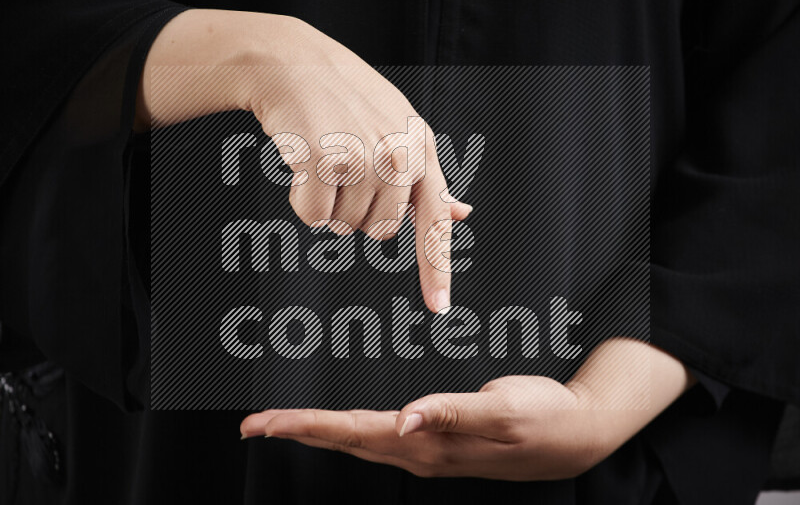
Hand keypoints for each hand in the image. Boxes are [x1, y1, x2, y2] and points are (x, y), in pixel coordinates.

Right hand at [136, 9, 471, 311]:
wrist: (294, 64)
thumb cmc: (346, 100)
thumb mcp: (400, 130)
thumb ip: (428, 178)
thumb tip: (462, 214)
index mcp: (421, 150)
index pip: (433, 222)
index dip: (436, 269)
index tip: (439, 308)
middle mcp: (398, 157)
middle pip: (380, 231)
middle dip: (357, 213)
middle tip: (343, 172)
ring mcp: (363, 159)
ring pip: (344, 227)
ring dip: (328, 203)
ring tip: (324, 160)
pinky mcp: (326, 162)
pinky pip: (314, 217)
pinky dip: (302, 200)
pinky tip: (302, 164)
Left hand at [240, 339, 694, 479]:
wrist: (574, 435)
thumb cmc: (541, 417)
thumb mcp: (503, 410)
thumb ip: (453, 414)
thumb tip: (407, 420)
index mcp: (428, 444)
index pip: (353, 433)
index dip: (306, 428)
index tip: (265, 424)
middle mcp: (420, 453)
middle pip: (345, 442)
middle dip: (297, 433)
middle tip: (255, 425)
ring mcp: (428, 454)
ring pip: (359, 443)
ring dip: (318, 434)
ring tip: (283, 425)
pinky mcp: (438, 446)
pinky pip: (379, 440)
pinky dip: (348, 433)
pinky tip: (341, 429)